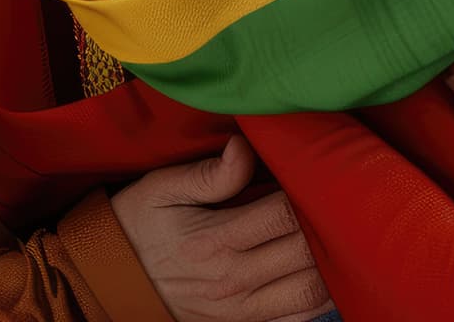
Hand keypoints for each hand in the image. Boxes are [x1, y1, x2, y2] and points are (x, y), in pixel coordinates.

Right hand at [113, 136, 330, 321]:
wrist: (107, 279)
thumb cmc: (138, 224)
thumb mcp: (161, 188)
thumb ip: (208, 173)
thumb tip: (245, 148)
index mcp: (214, 239)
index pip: (284, 214)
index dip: (312, 192)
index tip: (323, 173)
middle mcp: (231, 278)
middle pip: (305, 252)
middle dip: (332, 225)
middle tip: (346, 199)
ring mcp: (238, 309)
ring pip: (309, 293)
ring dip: (334, 266)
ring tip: (344, 234)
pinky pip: (294, 319)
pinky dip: (320, 300)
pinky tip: (330, 273)